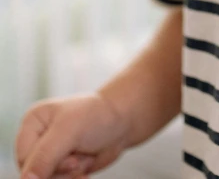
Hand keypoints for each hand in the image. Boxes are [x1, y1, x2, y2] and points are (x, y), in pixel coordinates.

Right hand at [16, 93, 130, 178]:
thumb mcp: (69, 132)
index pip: (24, 157)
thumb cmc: (97, 117)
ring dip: (68, 176)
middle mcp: (38, 137)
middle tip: (76, 161)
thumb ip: (45, 156)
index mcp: (33, 122)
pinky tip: (84, 174)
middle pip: (34, 172)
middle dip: (60, 171)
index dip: (44, 165)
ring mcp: (50, 152)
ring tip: (82, 161)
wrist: (123, 122)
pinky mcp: (62, 165)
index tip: (70, 158)